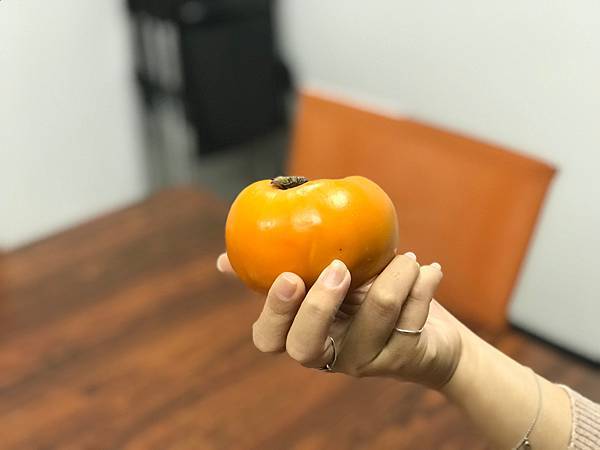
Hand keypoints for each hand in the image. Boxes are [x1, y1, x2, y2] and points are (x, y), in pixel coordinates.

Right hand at [217, 252, 462, 387]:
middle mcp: (328, 354)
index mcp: (302, 333)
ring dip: (394, 277)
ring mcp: (364, 360)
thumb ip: (284, 270)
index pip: (269, 339)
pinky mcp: (402, 358)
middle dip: (319, 305)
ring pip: (374, 318)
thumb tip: (222, 260)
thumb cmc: (368, 298)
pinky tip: (430, 270)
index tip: (288, 276)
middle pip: (304, 347)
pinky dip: (423, 284)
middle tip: (339, 266)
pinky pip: (412, 316)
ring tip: (407, 256)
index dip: (274, 312)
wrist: (429, 335)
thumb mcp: (327, 281)